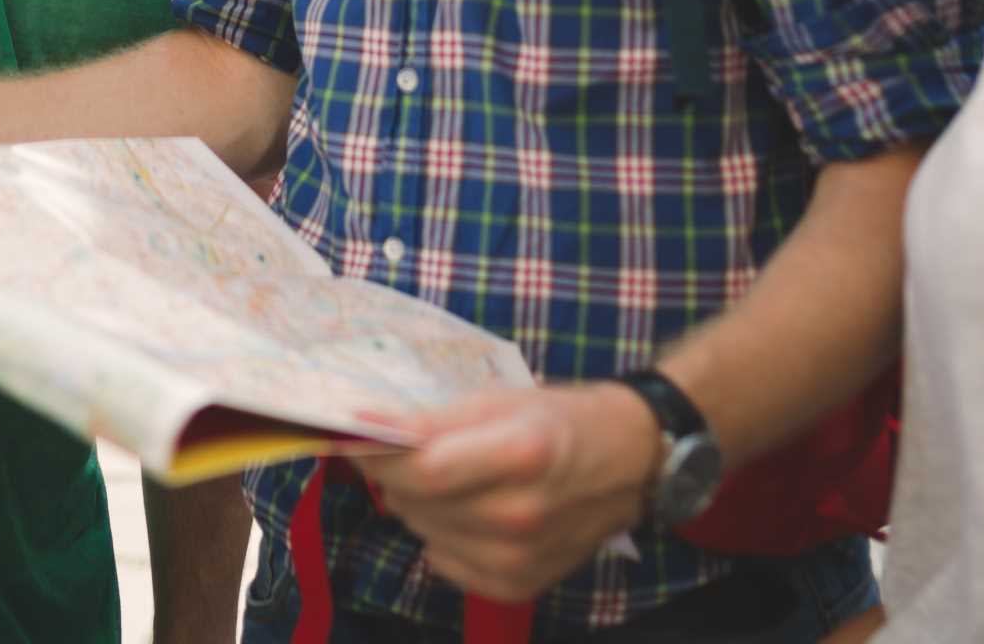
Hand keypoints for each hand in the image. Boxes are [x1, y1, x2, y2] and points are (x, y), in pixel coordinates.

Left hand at [352, 382, 665, 602]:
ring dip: (418, 502)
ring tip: (451, 476)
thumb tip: (366, 427)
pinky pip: (443, 561)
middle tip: (407, 448)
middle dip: (395, 472)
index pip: (421, 468)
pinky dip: (441, 534)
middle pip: (416, 501)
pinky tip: (468, 509)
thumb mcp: (503, 399)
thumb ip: (436, 418)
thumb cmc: (563, 419)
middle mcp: (520, 514)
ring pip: (422, 530)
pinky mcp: (517, 585)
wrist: (630, 464)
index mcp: (523, 454)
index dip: (378, 453)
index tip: (352, 433)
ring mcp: (519, 558)